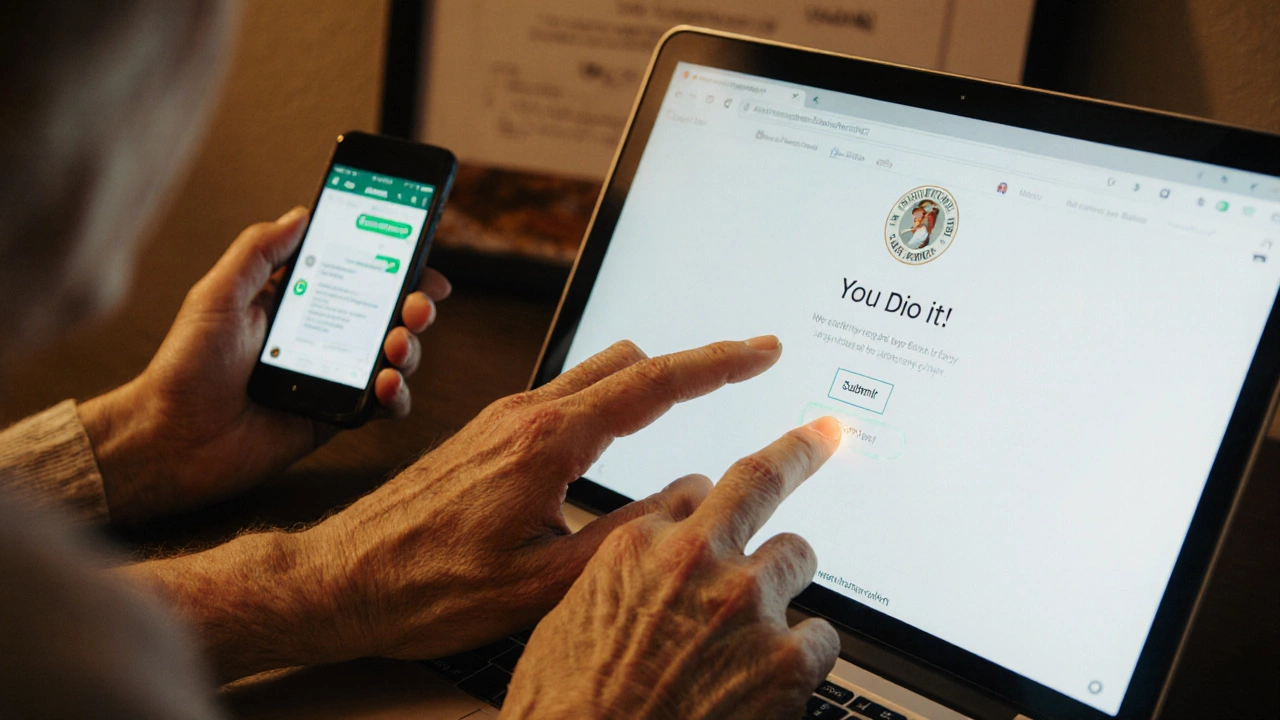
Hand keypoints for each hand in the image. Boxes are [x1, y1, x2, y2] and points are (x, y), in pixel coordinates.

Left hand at [79, 208, 451, 521]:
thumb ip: (258, 250)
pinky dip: (397, 394)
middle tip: (417, 306)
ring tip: (397, 346)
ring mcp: (333, 376)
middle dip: (414, 304)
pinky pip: (384, 404)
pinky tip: (388, 385)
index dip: (394, 265)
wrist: (172, 439)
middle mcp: (321, 335)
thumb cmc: (186, 365)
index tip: (421, 260)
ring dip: (410, 347)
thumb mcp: (218, 294)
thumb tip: (300, 213)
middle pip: (387, 312)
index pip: (356, 273)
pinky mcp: (338, 415)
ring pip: (395, 356)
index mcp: (295, 300)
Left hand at [301, 337, 787, 664]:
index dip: (717, 362)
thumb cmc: (429, 587)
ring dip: (649, 377)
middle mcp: (524, 416)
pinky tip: (622, 429)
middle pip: (628, 362)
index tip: (760, 350)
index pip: (652, 383)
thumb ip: (624, 535)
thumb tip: (686, 499)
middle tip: (744, 368)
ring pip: (594, 373)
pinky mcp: (487, 432)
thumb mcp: (542, 581)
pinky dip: (609, 398)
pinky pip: (563, 394)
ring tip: (697, 395)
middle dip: (693, 361)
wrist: (345, 580)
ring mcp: (502, 418)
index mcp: (545, 443)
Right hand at [500, 417, 843, 719]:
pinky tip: (775, 677)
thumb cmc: (568, 707)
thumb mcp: (570, 620)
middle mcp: (696, 561)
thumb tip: (644, 563)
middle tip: (824, 436)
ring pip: (796, 556)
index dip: (708, 502)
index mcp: (636, 546)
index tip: (725, 496)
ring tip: (761, 625)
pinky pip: (823, 634)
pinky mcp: (786, 661)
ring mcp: (746, 606)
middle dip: (798, 451)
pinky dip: (805, 652)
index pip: (692, 491)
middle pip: (762, 481)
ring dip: (784, 582)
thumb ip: (622, 577)